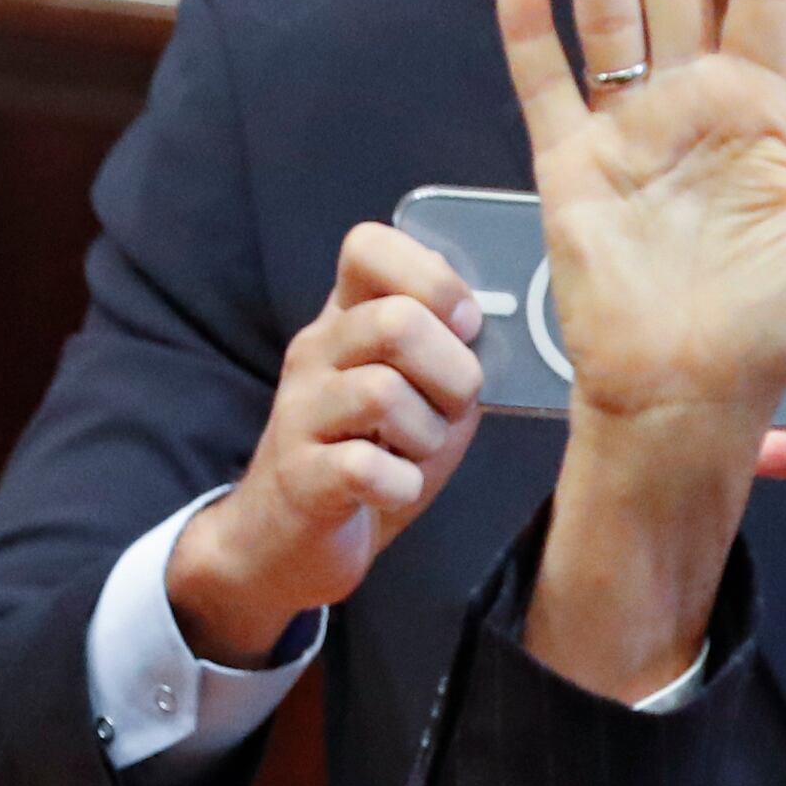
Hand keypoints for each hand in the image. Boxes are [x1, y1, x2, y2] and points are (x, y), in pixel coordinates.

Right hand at [168, 222, 488, 668]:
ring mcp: (300, 412)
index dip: (432, 278)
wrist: (289, 539)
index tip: (464, 326)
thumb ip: (449, 348)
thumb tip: (496, 319)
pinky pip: (363, 467)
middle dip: (452, 374)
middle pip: (396, 323)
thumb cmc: (373, 455)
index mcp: (346, 318)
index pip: (367, 246)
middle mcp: (315, 352)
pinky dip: (399, 485)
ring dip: (427, 435)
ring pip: (382, 393)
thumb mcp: (419, 389)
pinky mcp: (299, 476)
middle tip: (451, 411)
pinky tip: (396, 490)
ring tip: (418, 455)